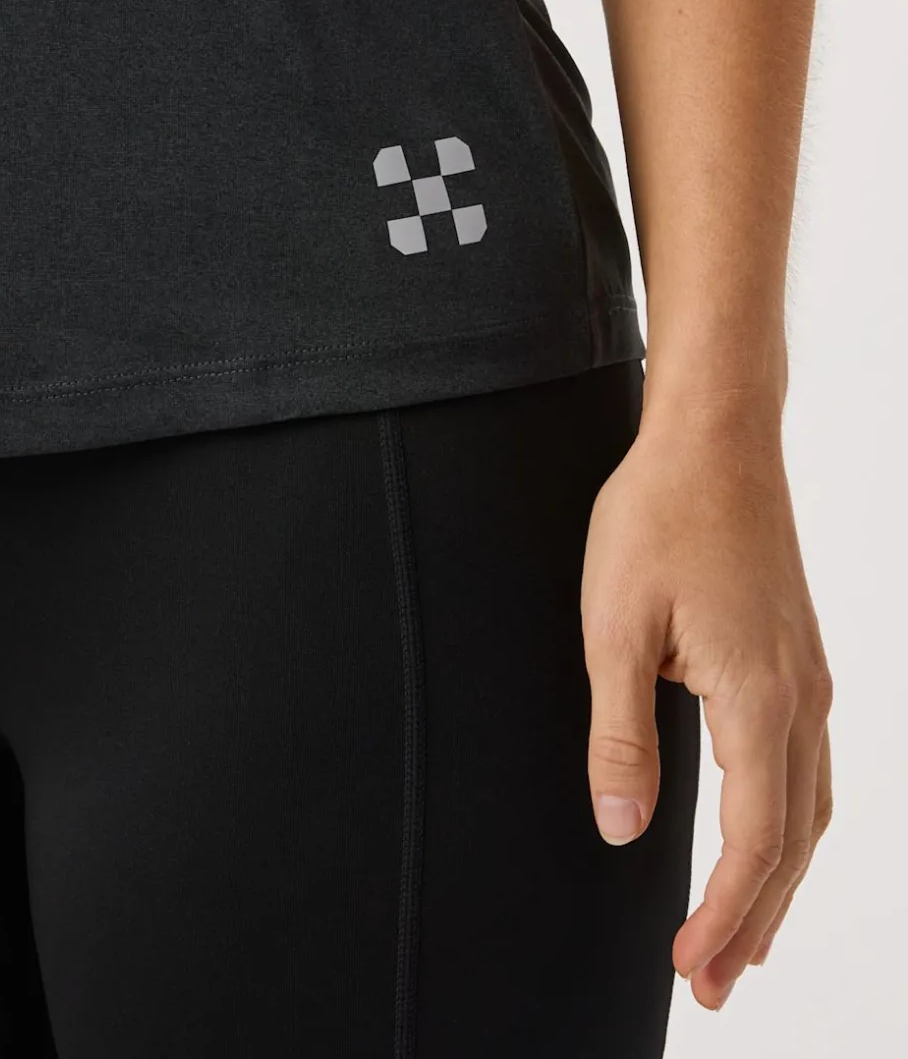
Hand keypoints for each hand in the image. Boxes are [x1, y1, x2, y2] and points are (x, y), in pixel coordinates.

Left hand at [580, 394, 832, 1010]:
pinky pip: (809, 764)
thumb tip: (624, 831)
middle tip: (716, 984)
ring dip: (778, 878)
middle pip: (792, 839)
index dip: (725, 914)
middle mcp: (801, 697)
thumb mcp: (614, 629)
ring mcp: (808, 676)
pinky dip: (790, 823)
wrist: (714, 439)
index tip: (693, 967)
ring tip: (746, 937)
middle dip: (756, 919)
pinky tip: (767, 833)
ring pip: (809, 806)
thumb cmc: (659, 518)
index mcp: (759, 698)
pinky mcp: (798, 656)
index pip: (755, 841)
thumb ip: (621, 737)